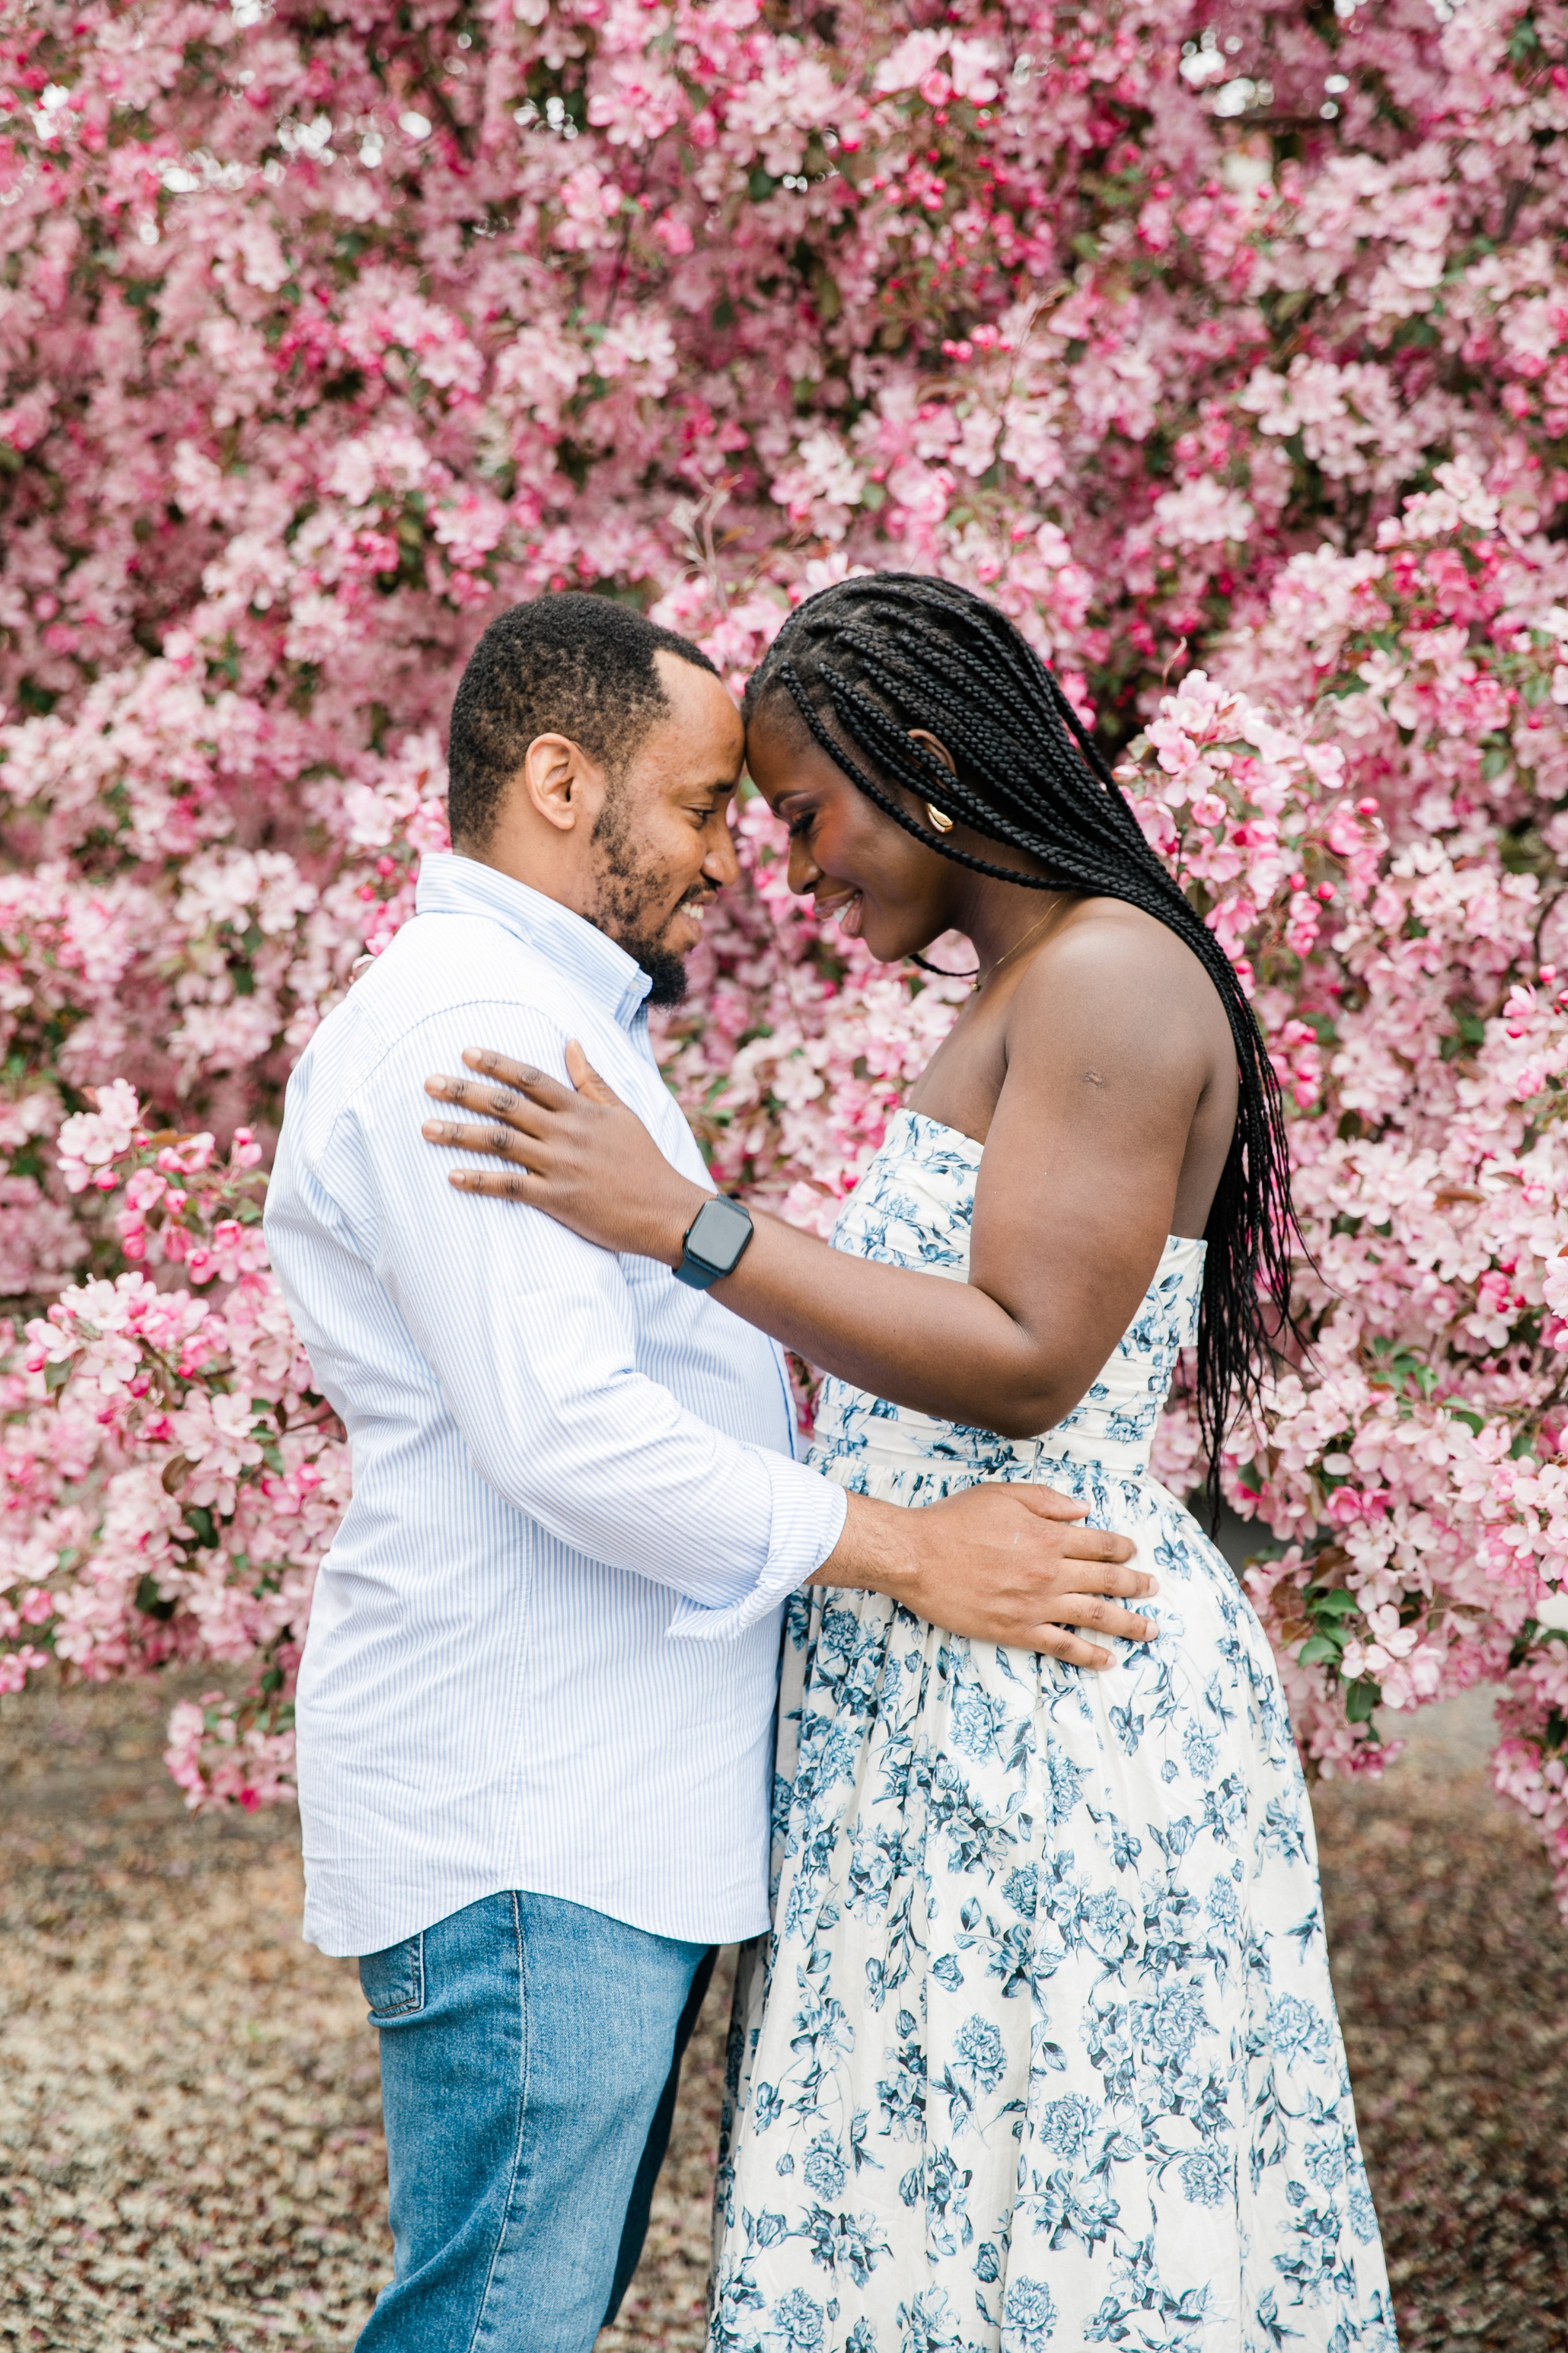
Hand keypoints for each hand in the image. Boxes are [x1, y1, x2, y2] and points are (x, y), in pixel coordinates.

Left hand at [421, 1042, 704, 1262]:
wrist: (667, 1212)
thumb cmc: (645, 1162)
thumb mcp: (622, 1113)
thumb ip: (592, 1079)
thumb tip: (571, 1042)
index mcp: (581, 1109)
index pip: (531, 1078)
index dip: (497, 1063)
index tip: (465, 1053)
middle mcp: (566, 1133)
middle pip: (506, 1106)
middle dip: (464, 1092)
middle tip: (429, 1083)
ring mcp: (560, 1166)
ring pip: (501, 1143)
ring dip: (460, 1133)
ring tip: (426, 1128)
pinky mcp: (557, 1199)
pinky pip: (511, 1187)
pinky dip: (481, 1181)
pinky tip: (453, 1176)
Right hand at [821, 1483, 1153, 1668]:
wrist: (916, 1556)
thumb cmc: (954, 1521)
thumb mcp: (1003, 1494)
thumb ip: (1047, 1500)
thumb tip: (1083, 1510)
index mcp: (1048, 1535)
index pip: (1101, 1543)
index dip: (1123, 1548)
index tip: (1133, 1552)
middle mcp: (1050, 1571)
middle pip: (1108, 1579)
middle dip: (1136, 1585)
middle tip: (1153, 1589)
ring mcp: (1036, 1603)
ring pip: (1095, 1615)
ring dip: (1128, 1623)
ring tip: (1149, 1630)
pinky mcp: (1017, 1629)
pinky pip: (1063, 1646)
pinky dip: (1089, 1654)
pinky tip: (1108, 1659)